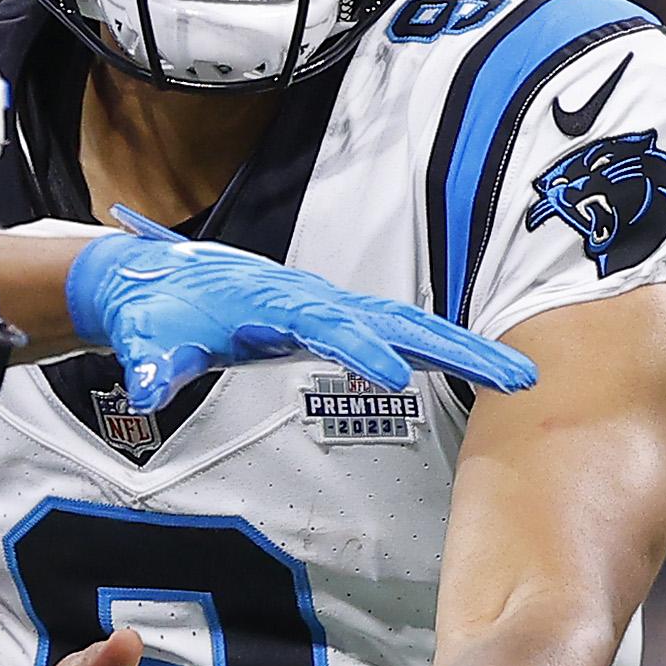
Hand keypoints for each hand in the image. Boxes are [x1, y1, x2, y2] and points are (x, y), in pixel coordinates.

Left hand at [65, 211, 536, 411]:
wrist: (160, 280)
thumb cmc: (159, 312)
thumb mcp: (149, 339)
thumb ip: (152, 362)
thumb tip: (145, 385)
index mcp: (273, 303)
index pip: (324, 326)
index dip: (356, 348)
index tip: (391, 374)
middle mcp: (314, 300)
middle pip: (393, 320)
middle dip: (449, 348)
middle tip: (508, 376)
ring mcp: (332, 308)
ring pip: (409, 324)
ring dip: (463, 350)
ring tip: (520, 378)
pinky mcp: (339, 320)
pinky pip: (401, 332)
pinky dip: (443, 348)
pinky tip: (483, 371)